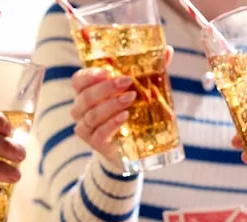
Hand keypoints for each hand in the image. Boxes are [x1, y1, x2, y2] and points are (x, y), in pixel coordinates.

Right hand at [70, 48, 172, 165]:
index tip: (107, 71)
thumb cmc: (130, 111)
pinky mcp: (94, 142)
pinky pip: (99, 132)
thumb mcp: (140, 89)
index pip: (78, 80)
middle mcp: (81, 109)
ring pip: (92, 114)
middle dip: (106, 88)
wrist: (130, 144)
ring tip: (130, 98)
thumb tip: (167, 50)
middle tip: (127, 82)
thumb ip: (149, 71)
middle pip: (85, 97)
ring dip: (111, 105)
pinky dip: (112, 123)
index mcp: (86, 92)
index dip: (89, 75)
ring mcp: (86, 127)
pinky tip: (125, 117)